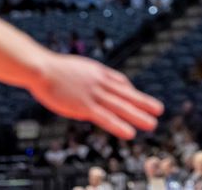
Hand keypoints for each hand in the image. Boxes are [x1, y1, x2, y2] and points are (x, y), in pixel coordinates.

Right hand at [28, 52, 163, 138]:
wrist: (41, 68)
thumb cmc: (51, 69)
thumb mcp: (72, 68)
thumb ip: (82, 77)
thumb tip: (82, 83)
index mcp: (96, 71)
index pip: (119, 80)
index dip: (130, 89)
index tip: (137, 96)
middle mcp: (99, 82)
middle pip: (126, 94)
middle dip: (143, 102)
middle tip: (159, 110)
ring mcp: (94, 94)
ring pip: (121, 106)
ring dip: (138, 115)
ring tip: (153, 124)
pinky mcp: (85, 106)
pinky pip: (106, 118)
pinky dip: (119, 126)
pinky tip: (130, 133)